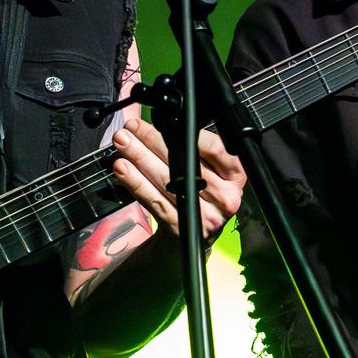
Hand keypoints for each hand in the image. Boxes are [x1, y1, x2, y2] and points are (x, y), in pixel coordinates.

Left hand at [110, 117, 245, 243]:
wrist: (196, 235)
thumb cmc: (203, 192)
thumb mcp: (212, 169)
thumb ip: (197, 149)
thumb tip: (165, 122)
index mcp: (235, 175)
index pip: (214, 148)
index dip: (187, 133)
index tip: (164, 121)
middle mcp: (224, 196)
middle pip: (185, 164)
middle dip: (153, 141)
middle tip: (133, 128)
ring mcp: (203, 215)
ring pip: (166, 180)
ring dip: (140, 158)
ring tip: (123, 142)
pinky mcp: (180, 226)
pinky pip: (154, 200)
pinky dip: (135, 182)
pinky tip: (123, 169)